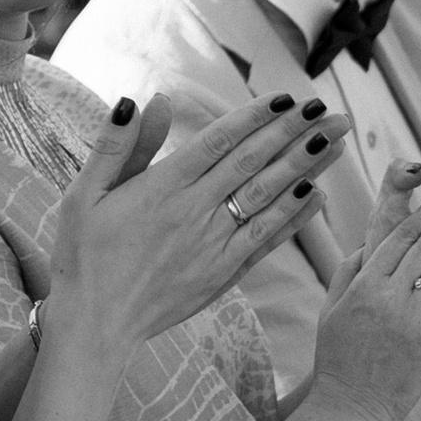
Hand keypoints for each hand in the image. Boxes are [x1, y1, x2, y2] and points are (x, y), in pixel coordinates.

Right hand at [49, 92, 350, 353]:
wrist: (96, 324)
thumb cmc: (83, 254)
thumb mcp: (86, 193)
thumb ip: (119, 146)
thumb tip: (149, 99)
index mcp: (162, 188)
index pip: (220, 141)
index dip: (256, 116)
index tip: (287, 96)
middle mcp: (195, 213)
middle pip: (254, 163)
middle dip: (295, 132)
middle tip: (330, 109)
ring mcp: (214, 246)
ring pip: (268, 197)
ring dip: (306, 167)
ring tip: (337, 142)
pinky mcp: (223, 274)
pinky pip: (266, 240)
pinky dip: (293, 217)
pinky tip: (315, 195)